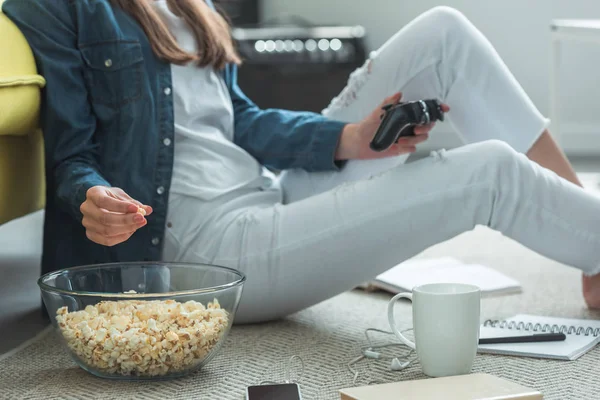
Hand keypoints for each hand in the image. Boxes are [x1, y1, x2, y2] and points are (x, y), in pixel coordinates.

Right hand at [80, 186, 152, 246]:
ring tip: (139, 224)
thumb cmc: (113, 198)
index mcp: (93, 194)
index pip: (105, 201)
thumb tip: (148, 210)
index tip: (136, 209)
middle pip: (105, 218)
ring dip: (126, 229)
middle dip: (126, 220)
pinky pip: (107, 240)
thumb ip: (134, 203)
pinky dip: (122, 237)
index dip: (121, 206)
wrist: (100, 203)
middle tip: (142, 219)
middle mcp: (86, 208)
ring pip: (106, 231)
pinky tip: (132, 230)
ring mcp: (86, 222)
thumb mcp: (123, 196)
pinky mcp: (90, 234)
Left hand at [335, 92, 449, 159]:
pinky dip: (408, 148)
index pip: (423, 111)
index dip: (435, 109)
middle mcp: (408, 126)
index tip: (444, 108)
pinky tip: (399, 146)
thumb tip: (399, 94)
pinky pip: (412, 149)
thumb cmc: (368, 125)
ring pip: (421, 138)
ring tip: (400, 140)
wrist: (358, 141)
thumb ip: (388, 103)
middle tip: (416, 130)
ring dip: (414, 140)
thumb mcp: (377, 112)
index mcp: (404, 115)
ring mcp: (406, 137)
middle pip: (427, 126)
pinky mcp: (401, 148)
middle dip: (426, 127)